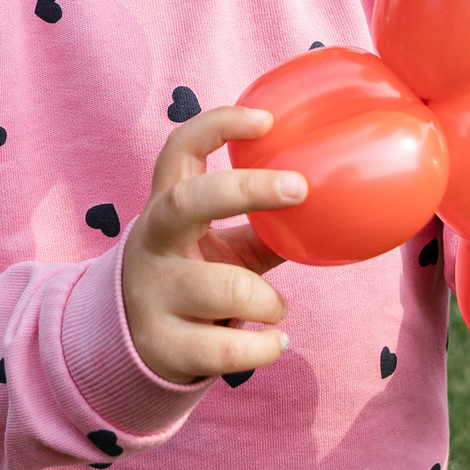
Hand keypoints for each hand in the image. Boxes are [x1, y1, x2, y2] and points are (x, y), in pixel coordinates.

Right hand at [120, 107, 297, 385]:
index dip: (217, 125)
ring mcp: (152, 295)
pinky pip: (225, 349)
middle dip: (245, 189)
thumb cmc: (195, 282)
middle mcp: (153, 244)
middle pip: (186, 201)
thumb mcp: (222, 249)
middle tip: (299, 189)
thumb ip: (265, 228)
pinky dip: (263, 348)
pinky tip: (275, 344)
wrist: (135, 349)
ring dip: (267, 300)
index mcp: (167, 209)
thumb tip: (334, 205)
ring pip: (222, 288)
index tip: (266, 119)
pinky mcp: (162, 345)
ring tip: (276, 309)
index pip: (179, 150)